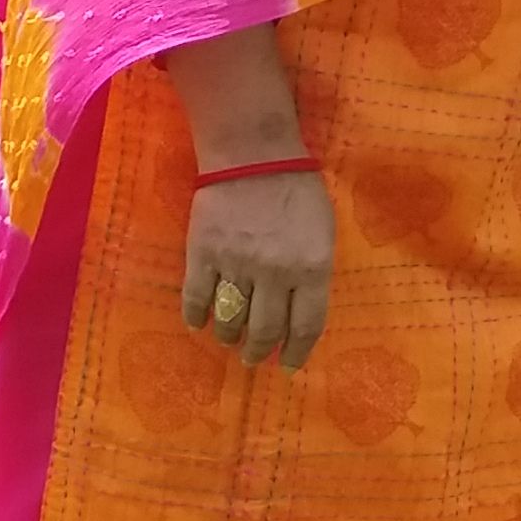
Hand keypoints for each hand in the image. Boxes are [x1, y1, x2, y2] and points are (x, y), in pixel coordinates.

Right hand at [182, 169, 335, 367]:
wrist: (252, 154)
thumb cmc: (297, 190)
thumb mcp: (323, 232)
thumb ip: (315, 272)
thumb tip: (301, 312)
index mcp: (312, 268)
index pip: (306, 326)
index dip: (297, 352)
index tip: (288, 366)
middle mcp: (275, 273)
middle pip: (266, 330)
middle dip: (260, 351)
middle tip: (255, 358)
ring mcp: (236, 264)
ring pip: (230, 319)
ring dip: (230, 337)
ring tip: (230, 341)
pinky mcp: (202, 253)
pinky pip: (197, 298)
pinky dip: (197, 317)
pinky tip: (199, 325)